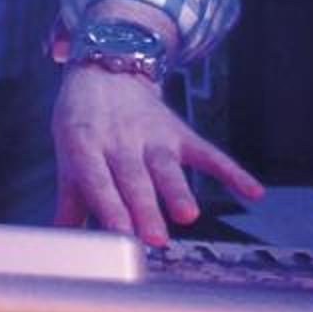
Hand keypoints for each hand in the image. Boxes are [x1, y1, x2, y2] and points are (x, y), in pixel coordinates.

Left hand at [52, 63, 264, 244]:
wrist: (106, 70)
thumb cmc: (83, 123)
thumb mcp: (69, 154)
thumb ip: (70, 201)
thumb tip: (59, 240)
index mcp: (85, 144)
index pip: (97, 179)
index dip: (108, 206)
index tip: (120, 233)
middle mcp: (120, 140)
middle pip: (134, 179)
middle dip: (146, 209)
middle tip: (155, 239)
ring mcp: (152, 135)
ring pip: (166, 167)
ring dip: (178, 191)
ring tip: (188, 216)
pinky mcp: (180, 133)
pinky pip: (207, 153)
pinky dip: (231, 172)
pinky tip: (253, 192)